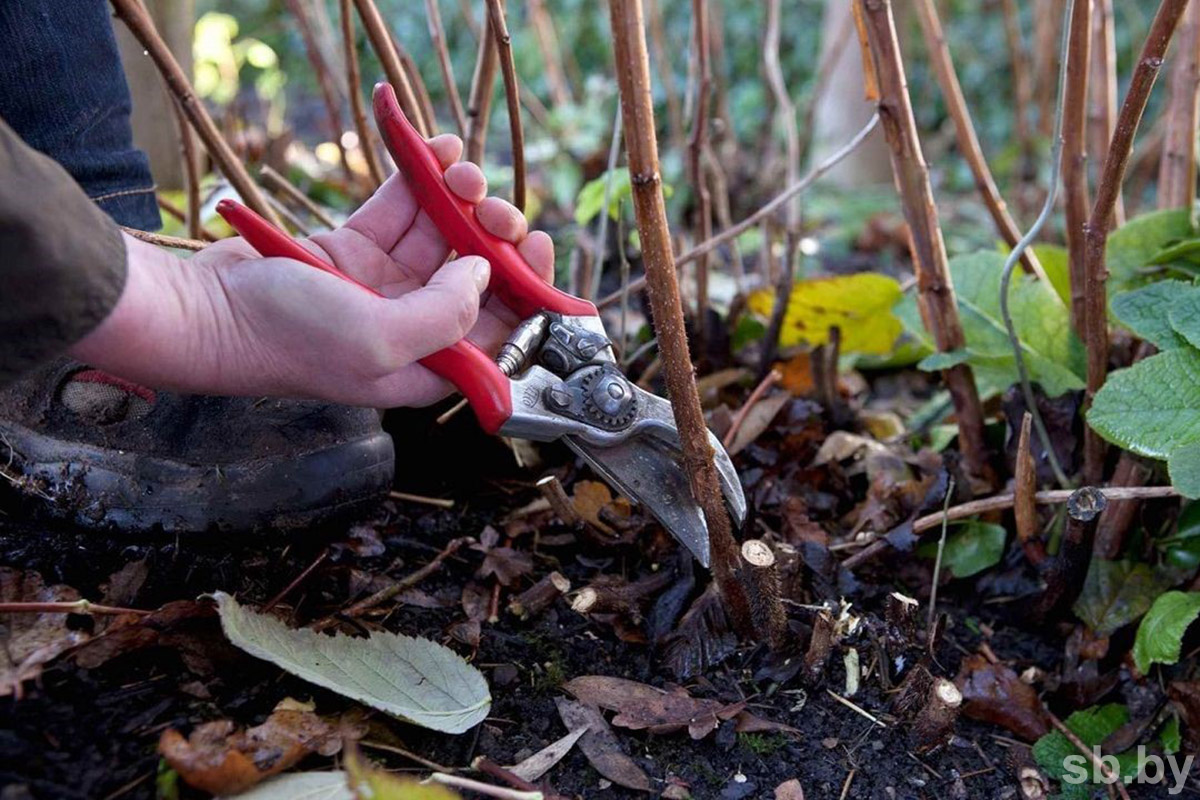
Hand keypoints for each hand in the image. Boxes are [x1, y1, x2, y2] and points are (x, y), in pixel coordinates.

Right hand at [72, 134, 553, 407]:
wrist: (207, 311)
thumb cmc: (287, 341)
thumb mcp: (378, 340)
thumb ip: (446, 314)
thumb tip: (484, 272)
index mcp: (428, 365)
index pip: (500, 330)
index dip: (528, 290)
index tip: (539, 247)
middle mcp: (413, 325)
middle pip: (478, 275)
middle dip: (493, 234)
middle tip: (491, 206)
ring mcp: (384, 284)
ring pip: (444, 233)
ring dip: (460, 197)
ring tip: (459, 169)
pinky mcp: (354, 247)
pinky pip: (402, 207)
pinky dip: (421, 177)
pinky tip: (438, 150)